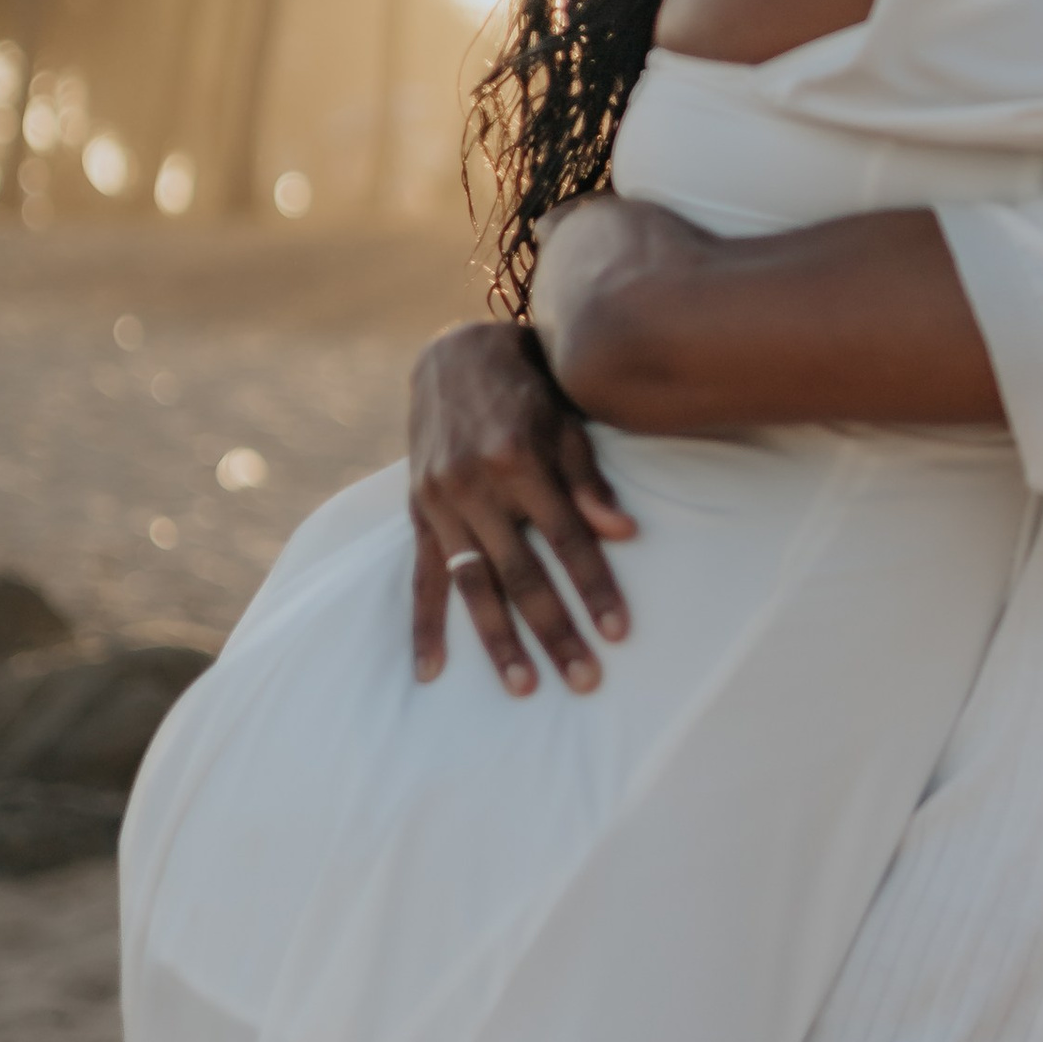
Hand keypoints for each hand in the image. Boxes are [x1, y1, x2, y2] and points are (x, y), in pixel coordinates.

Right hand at [408, 319, 636, 696]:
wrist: (454, 354)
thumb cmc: (528, 388)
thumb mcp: (566, 421)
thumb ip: (589, 480)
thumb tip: (624, 533)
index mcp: (518, 459)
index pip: (566, 538)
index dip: (594, 586)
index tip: (618, 631)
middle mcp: (474, 484)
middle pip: (522, 573)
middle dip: (555, 630)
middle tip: (584, 680)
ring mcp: (440, 501)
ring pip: (474, 584)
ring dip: (498, 640)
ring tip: (522, 687)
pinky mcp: (418, 511)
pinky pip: (421, 576)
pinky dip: (424, 625)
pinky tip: (431, 671)